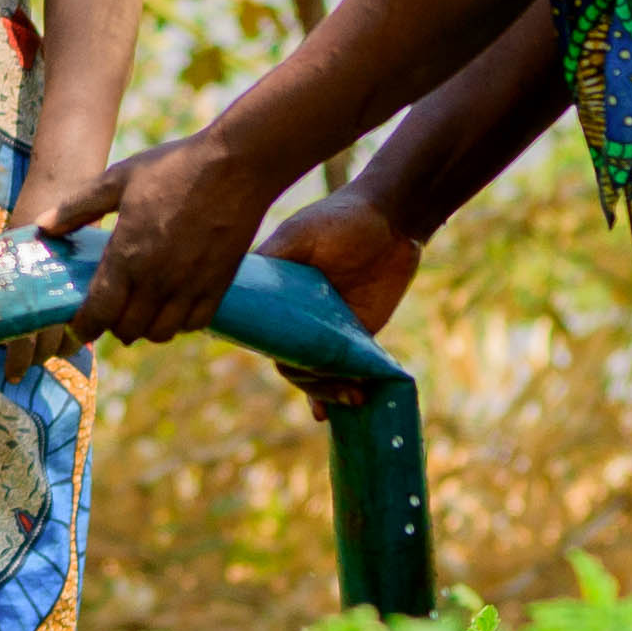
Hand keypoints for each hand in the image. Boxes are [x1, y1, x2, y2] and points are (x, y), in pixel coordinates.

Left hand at [38, 127, 280, 345]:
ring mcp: (191, 286)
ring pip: (161, 333)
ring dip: (146, 329)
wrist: (236, 165)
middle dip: (112, 327)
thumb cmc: (174, 168)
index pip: (99, 312)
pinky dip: (180, 324)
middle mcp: (157, 279)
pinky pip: (195, 324)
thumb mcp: (117, 179)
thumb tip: (43, 226)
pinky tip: (173, 306)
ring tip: (140, 312)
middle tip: (109, 312)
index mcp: (127, 256)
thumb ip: (77, 207)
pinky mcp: (219, 285)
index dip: (84, 327)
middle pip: (128, 330)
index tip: (78, 327)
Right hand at [250, 189, 420, 422]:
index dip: (266, 351)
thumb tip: (239, 283)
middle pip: (289, 360)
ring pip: (316, 371)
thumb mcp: (298, 235)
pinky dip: (341, 393)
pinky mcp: (359, 334)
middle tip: (325, 381)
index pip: (261, 333)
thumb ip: (272, 258)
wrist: (392, 221)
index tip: (279, 361)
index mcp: (276, 295)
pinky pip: (347, 369)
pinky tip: (340, 409)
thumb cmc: (339, 220)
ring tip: (350, 396)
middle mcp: (298, 316)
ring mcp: (328, 328)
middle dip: (305, 380)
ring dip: (326, 391)